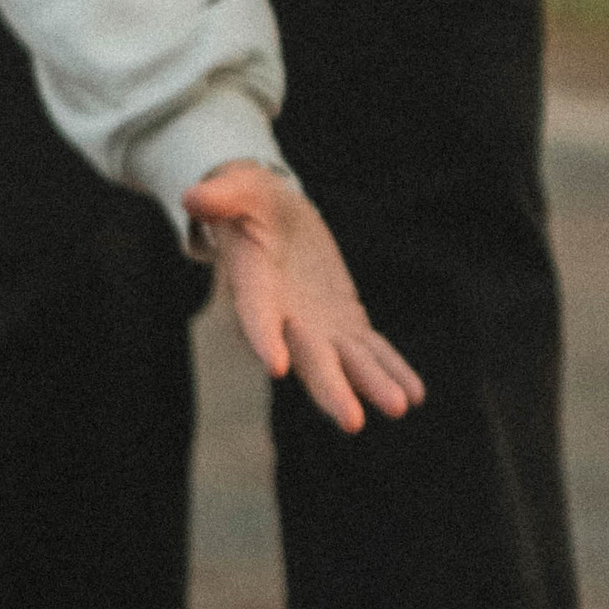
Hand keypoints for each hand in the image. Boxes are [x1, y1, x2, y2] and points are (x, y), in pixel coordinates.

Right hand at [182, 162, 426, 432]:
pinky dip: (390, 368)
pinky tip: (414, 394)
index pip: (255, 315)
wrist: (271, 215)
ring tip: (400, 407)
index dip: (263, 337)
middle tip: (353, 421)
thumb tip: (194, 197)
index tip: (275, 367)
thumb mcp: (238, 187)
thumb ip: (221, 196)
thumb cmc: (248, 199)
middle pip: (306, 356)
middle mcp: (284, 316)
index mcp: (254, 284)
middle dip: (330, 388)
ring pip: (344, 361)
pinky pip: (369, 348)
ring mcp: (315, 324)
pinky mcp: (342, 320)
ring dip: (371, 384)